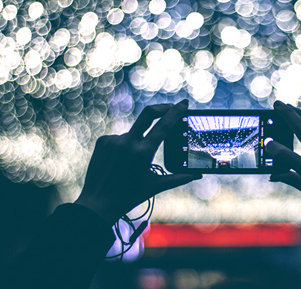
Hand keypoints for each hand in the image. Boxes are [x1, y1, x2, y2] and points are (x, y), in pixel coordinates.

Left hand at [75, 100, 200, 224]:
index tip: (184, 103)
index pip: (164, 125)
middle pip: (148, 113)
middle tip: (172, 107)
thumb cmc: (129, 196)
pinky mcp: (102, 141)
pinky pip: (120, 137)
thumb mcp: (155, 186)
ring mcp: (113, 140)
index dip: (176, 112)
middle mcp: (127, 142)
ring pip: (134, 132)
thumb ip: (178, 178)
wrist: (98, 203)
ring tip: (133, 162)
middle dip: (162, 107)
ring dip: (139, 140)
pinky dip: (125, 145)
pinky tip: (121, 161)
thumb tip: (197, 174)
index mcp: (143, 152)